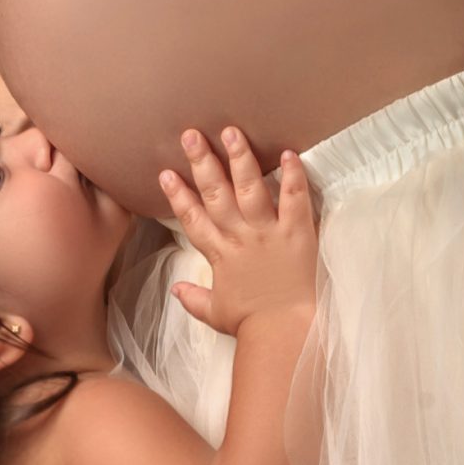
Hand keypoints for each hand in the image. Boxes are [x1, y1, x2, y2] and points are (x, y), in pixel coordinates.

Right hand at [159, 127, 316, 335]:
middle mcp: (240, 238)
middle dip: (201, 162)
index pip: (192, 219)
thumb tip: (176, 290)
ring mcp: (268, 233)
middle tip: (190, 134)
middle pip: (216, 193)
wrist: (283, 333)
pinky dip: (293, 175)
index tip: (166, 173)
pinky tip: (288, 153)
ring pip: (250, 188)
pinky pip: (295, 199)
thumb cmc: (252, 325)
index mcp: (220, 255)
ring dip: (240, 158)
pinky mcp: (297, 234)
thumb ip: (194, 299)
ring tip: (231, 131)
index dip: (177, 195)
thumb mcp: (216, 313)